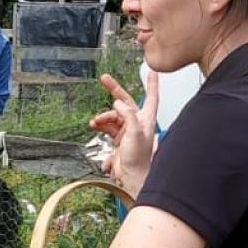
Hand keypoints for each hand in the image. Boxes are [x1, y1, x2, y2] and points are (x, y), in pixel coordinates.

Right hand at [88, 72, 158, 197]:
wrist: (131, 176)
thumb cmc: (139, 159)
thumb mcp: (136, 133)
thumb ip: (128, 115)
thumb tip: (118, 103)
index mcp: (147, 119)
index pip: (151, 96)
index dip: (152, 83)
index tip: (152, 71)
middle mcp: (137, 122)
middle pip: (126, 101)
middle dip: (115, 90)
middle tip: (104, 78)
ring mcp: (127, 130)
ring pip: (112, 115)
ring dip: (103, 116)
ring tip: (96, 121)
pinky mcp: (118, 138)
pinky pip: (107, 126)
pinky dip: (100, 125)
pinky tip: (95, 126)